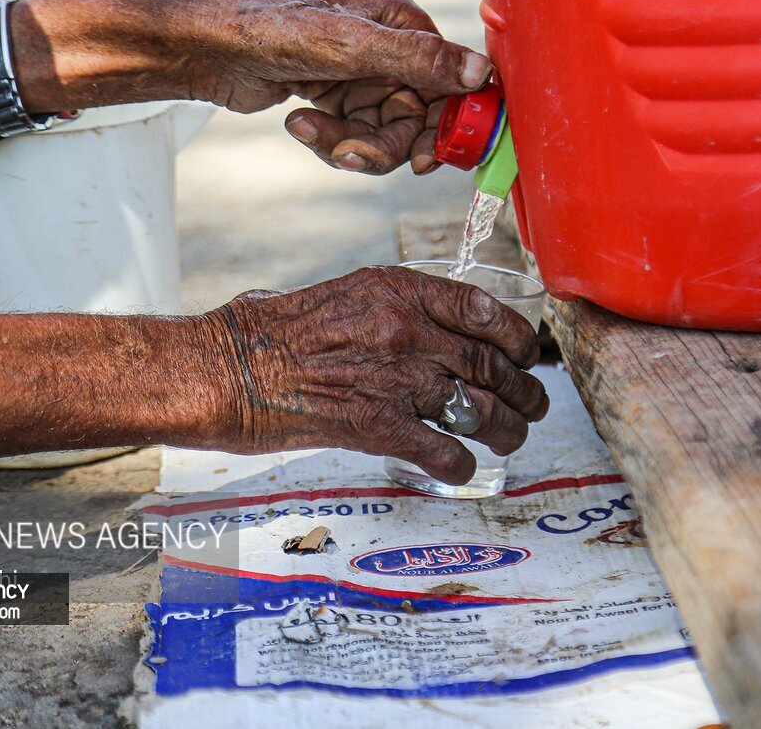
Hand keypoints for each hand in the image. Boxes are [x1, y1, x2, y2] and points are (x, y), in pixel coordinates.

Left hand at [179, 0, 489, 175]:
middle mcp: (390, 52)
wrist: (208, 48)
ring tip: (308, 129)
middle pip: (416, 122)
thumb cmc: (275, 31)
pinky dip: (328, 140)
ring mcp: (363, 78)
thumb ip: (419, 60)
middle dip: (382, 145)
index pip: (450, 85)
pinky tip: (299, 122)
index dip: (445, 128)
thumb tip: (481, 72)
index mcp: (403, 26)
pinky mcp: (338, 100)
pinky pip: (354, 138)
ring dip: (347, 144)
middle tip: (350, 154)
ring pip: (383, 137)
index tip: (427, 159)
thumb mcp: (352, 46)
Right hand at [202, 266, 548, 484]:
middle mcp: (405, 330)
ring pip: (480, 409)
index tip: (526, 354)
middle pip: (491, 365)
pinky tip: (462, 468)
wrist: (228, 367)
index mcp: (398, 290)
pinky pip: (443, 450)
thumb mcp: (347, 295)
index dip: (517, 337)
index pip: (483, 309)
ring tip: (509, 439)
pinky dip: (461, 465)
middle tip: (532, 406)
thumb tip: (442, 332)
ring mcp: (393, 379)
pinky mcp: (375, 426)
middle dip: (523, 391)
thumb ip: (398, 310)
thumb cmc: (276, 331)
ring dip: (505, 430)